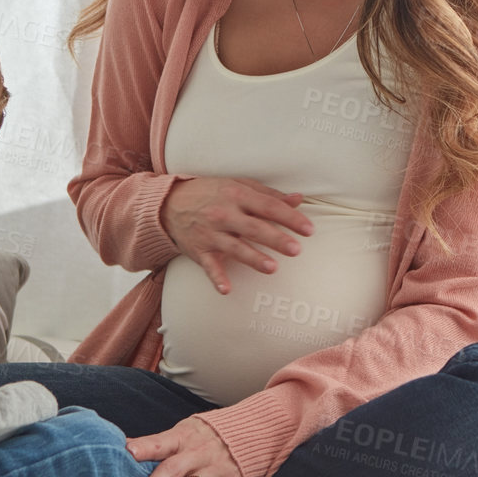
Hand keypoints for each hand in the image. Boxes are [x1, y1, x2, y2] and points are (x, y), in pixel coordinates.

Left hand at [126, 416, 243, 476]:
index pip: (160, 442)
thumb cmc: (206, 436)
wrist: (251, 431)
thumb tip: (124, 448)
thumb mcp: (183, 433)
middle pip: (174, 468)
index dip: (144, 447)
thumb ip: (157, 444)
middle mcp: (198, 453)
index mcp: (183, 438)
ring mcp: (215, 469)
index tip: (128, 452)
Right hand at [159, 176, 314, 294]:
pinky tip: (227, 289)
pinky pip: (209, 266)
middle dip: (276, 239)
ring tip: (273, 268)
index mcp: (237, 195)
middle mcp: (224, 214)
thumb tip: (298, 200)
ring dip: (253, 258)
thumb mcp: (238, 186)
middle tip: (296, 250)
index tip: (309, 230)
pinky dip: (216, 278)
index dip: (290, 218)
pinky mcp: (199, 251)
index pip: (269, 206)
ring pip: (235, 248)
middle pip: (254, 228)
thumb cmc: (211, 193)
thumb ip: (269, 195)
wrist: (169, 203)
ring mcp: (211, 234)